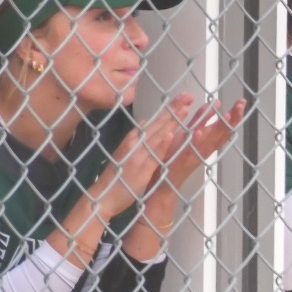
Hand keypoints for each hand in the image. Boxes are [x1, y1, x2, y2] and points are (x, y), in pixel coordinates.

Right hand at [83, 99, 192, 223]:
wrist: (103, 196)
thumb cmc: (117, 176)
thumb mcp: (127, 153)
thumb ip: (137, 139)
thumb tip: (144, 123)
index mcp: (136, 139)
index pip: (156, 121)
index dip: (171, 108)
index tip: (184, 97)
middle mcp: (137, 143)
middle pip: (159, 123)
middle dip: (174, 109)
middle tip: (189, 95)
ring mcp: (138, 155)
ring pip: (158, 135)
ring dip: (171, 121)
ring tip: (185, 108)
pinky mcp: (140, 169)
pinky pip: (153, 155)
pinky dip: (161, 144)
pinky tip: (171, 134)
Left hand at [154, 94, 246, 201]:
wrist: (165, 183)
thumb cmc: (177, 155)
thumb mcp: (191, 134)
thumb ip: (201, 120)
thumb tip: (214, 104)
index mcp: (207, 142)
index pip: (225, 128)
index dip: (235, 116)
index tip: (242, 102)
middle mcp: (204, 149)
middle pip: (222, 133)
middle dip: (233, 119)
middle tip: (241, 104)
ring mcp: (195, 155)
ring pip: (210, 141)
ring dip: (219, 128)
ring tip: (227, 115)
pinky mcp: (181, 160)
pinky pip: (190, 150)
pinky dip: (195, 141)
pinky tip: (199, 131)